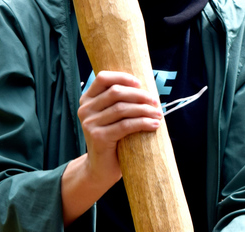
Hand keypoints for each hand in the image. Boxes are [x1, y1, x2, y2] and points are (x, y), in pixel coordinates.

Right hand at [62, 71, 161, 224]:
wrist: (101, 168)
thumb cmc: (112, 139)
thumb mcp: (111, 116)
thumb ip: (119, 101)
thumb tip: (145, 86)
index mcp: (87, 99)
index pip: (103, 78)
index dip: (122, 77)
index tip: (140, 84)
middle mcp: (85, 109)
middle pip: (116, 93)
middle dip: (139, 95)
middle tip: (156, 102)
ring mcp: (89, 123)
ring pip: (122, 109)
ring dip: (144, 109)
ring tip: (158, 114)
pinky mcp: (98, 137)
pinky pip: (125, 125)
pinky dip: (143, 123)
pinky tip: (154, 125)